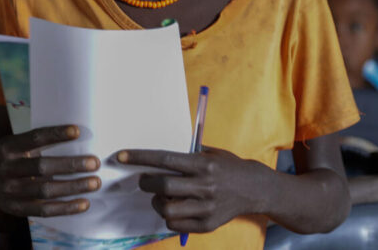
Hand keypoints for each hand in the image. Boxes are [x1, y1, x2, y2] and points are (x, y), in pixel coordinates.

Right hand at [0, 125, 101, 217]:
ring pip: (45, 190)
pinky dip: (65, 208)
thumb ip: (35, 141)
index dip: (55, 134)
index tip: (77, 131)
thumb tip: (75, 133)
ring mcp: (9, 191)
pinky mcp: (15, 208)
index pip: (34, 138)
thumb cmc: (8, 157)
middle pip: (42, 167)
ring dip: (73, 187)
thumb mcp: (14, 143)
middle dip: (70, 165)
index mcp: (8, 147)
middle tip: (94, 163)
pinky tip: (84, 203)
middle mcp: (7, 169)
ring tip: (94, 182)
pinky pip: (43, 210)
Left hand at [117, 147, 268, 233]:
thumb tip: (157, 157)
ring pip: (167, 208)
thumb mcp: (211, 154)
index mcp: (203, 164)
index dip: (140, 157)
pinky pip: (175, 224)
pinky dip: (168, 217)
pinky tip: (174, 207)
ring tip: (161, 196)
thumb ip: (188, 156)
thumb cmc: (230, 167)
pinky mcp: (208, 224)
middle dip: (146, 182)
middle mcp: (205, 185)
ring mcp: (207, 207)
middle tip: (144, 180)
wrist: (256, 188)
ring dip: (157, 202)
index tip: (121, 156)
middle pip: (162, 185)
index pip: (165, 159)